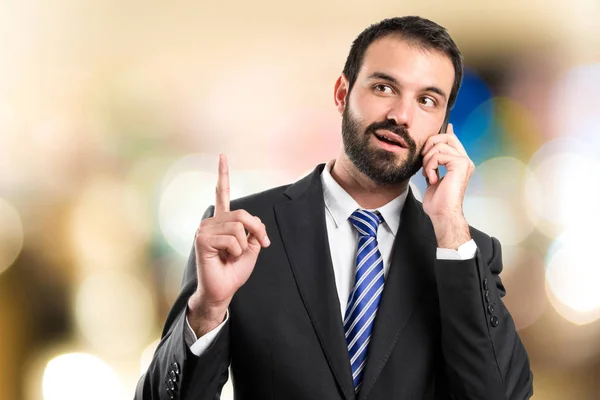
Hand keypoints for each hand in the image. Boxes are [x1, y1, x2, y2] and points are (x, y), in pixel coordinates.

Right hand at [187, 154, 269, 335]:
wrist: (223, 290)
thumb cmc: (234, 271)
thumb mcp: (252, 248)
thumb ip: (254, 231)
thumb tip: (254, 223)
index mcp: (222, 221)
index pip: (221, 194)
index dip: (222, 175)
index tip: (222, 156)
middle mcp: (212, 222)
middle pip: (242, 214)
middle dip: (257, 230)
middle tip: (262, 244)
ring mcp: (204, 229)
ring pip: (238, 227)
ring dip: (243, 246)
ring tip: (233, 256)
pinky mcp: (202, 239)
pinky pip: (231, 239)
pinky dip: (236, 251)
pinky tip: (225, 258)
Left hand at [421, 124, 473, 248]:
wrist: (443, 213)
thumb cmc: (438, 201)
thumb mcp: (433, 177)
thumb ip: (434, 164)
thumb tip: (430, 152)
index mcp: (459, 163)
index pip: (453, 141)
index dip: (447, 132)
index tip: (447, 125)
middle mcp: (464, 160)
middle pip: (446, 137)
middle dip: (430, 145)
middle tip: (424, 162)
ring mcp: (464, 162)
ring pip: (439, 146)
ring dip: (427, 160)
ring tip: (428, 175)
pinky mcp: (460, 164)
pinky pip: (438, 155)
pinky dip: (430, 166)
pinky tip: (431, 179)